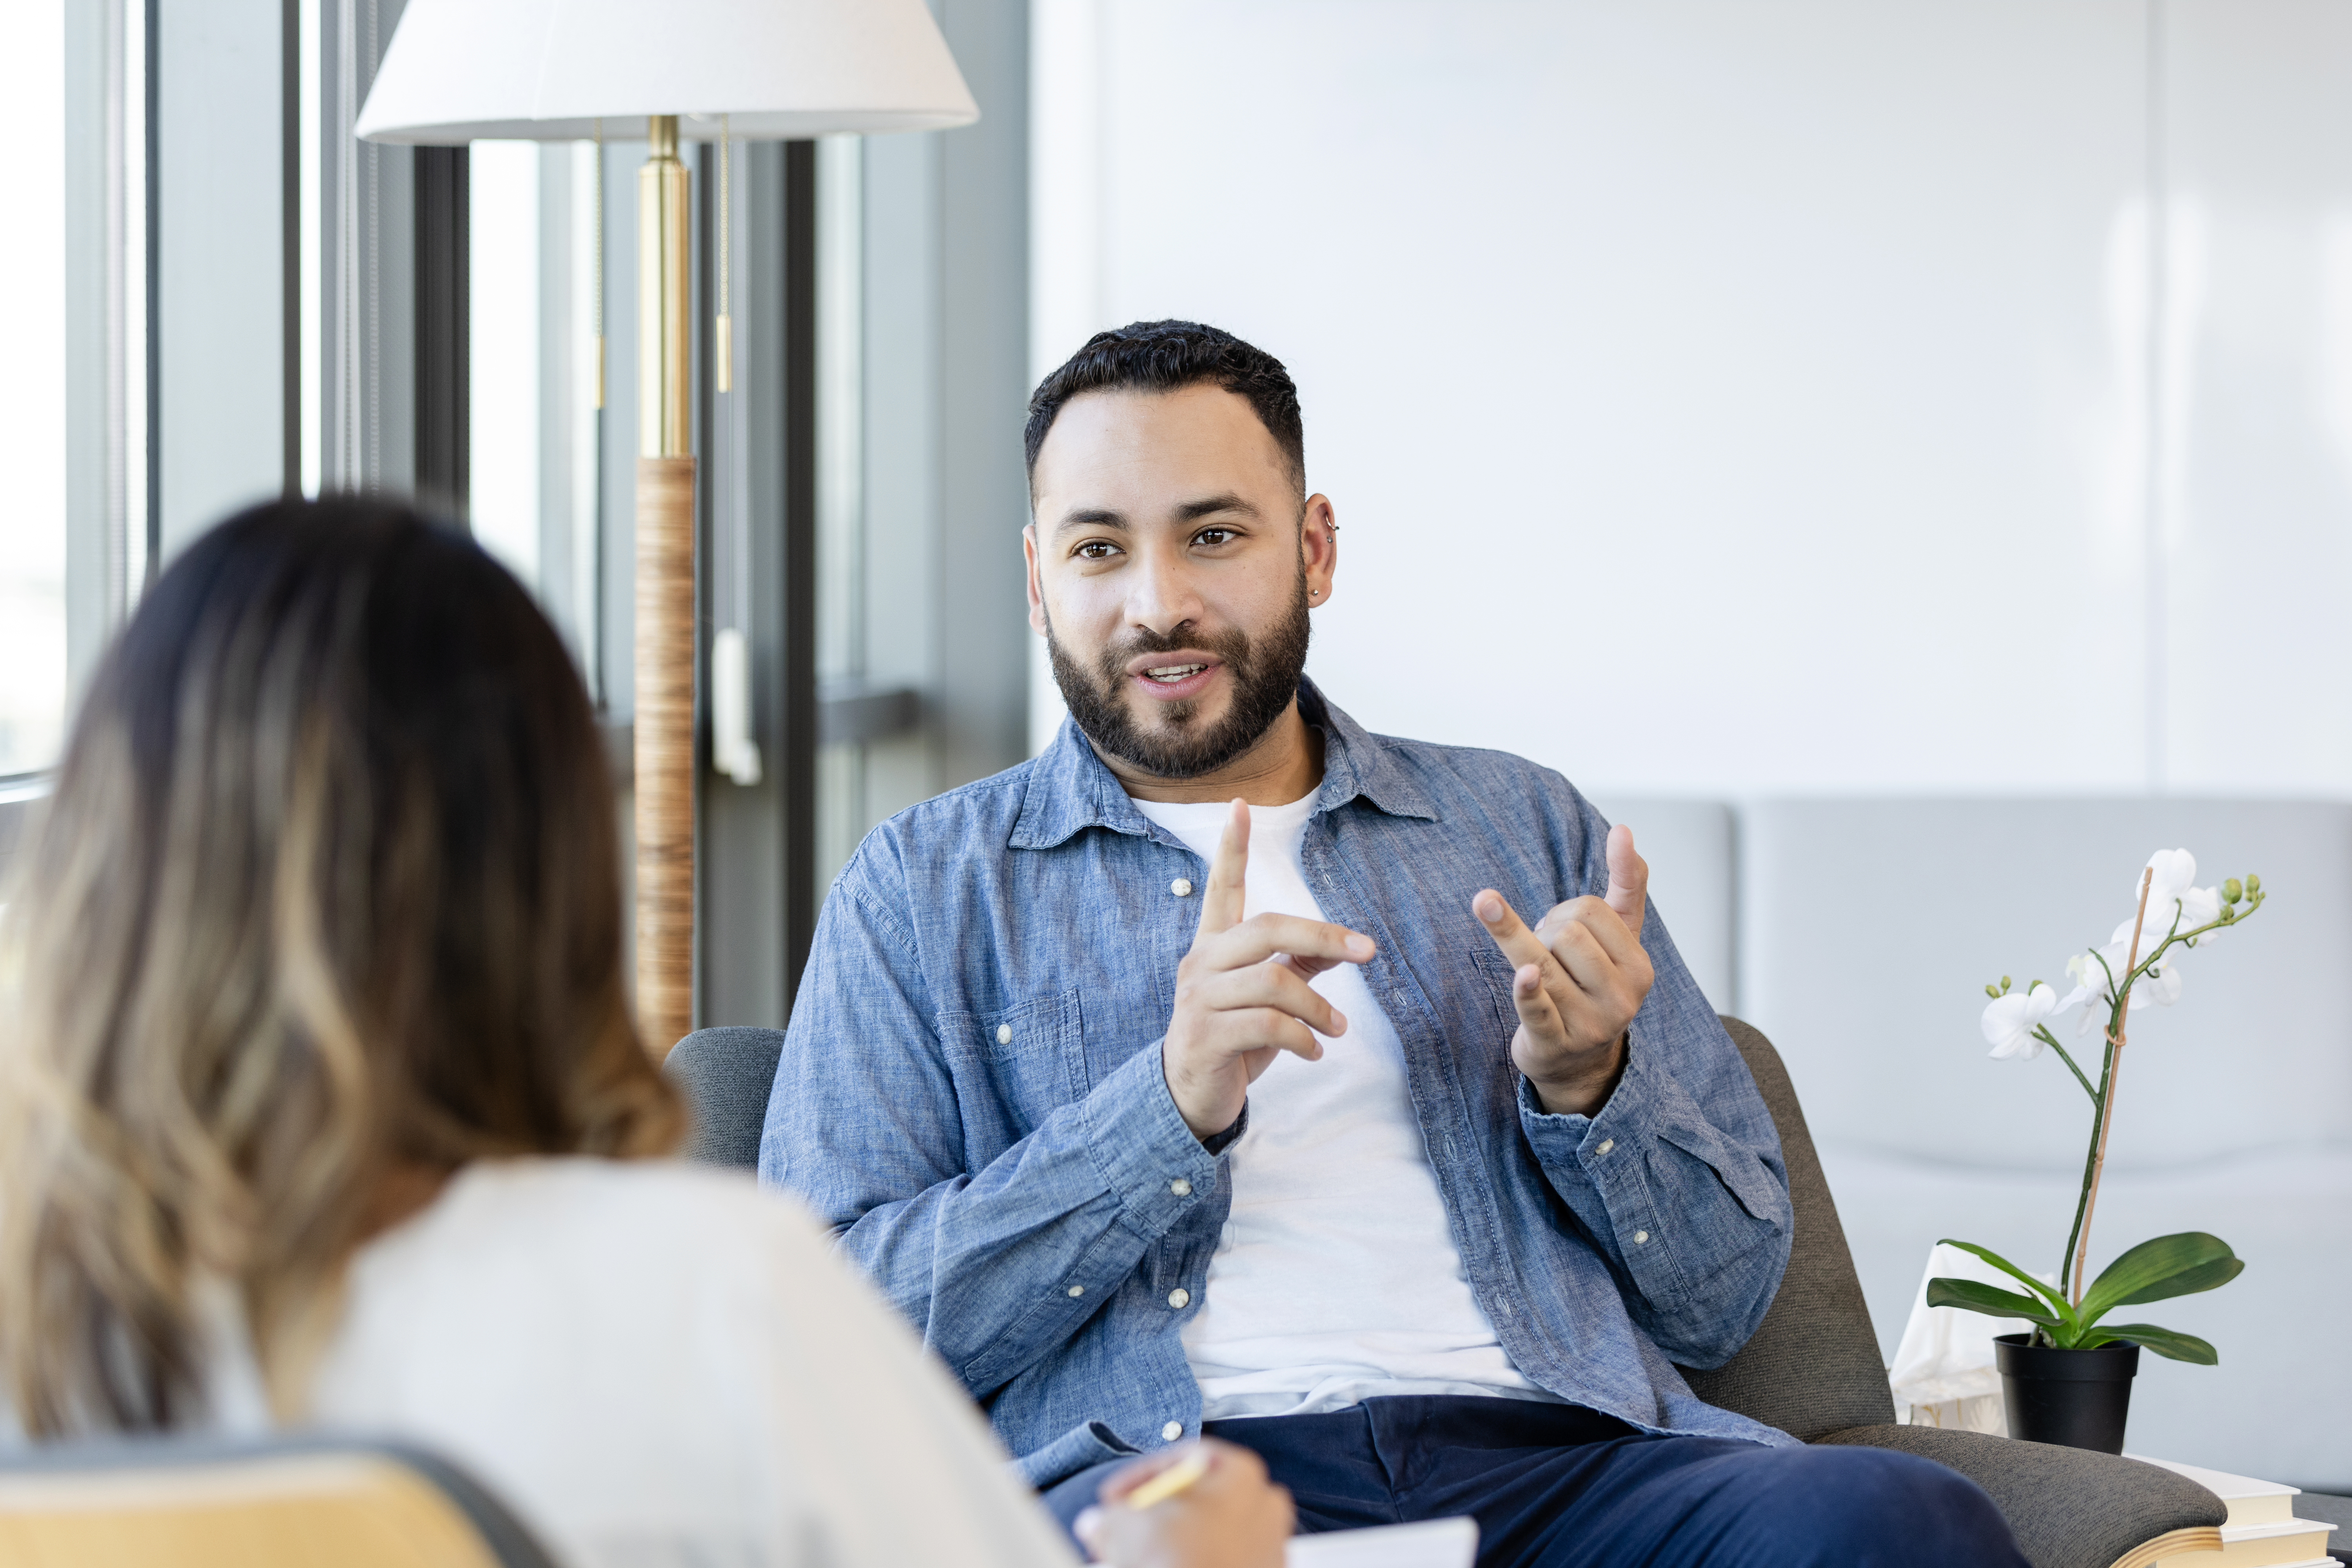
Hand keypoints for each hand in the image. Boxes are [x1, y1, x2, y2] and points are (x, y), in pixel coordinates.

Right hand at [1074, 1440, 1293, 1567]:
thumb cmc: (1178, 1563)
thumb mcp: (1127, 1527)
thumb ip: (1109, 1517)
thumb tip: (1095, 1523)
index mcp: (1242, 1473)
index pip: (1182, 1459)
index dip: (1138, 1478)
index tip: (1113, 1499)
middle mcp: (1265, 1504)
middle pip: (1198, 1498)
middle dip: (1153, 1514)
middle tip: (1122, 1529)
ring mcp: (1271, 1545)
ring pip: (1209, 1533)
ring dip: (1170, 1543)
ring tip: (1136, 1558)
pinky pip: (1222, 1560)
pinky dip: (1193, 1563)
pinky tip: (1165, 1566)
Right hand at [1163, 800, 1375, 1139]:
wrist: (1190, 1097)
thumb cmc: (1233, 1039)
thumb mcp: (1267, 998)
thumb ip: (1299, 966)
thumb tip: (1347, 944)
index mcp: (1214, 946)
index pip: (1222, 888)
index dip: (1232, 848)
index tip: (1242, 805)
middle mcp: (1201, 963)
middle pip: (1268, 927)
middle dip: (1324, 935)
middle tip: (1367, 952)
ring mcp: (1199, 999)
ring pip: (1274, 980)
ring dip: (1319, 1007)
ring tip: (1338, 1030)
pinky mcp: (1205, 1036)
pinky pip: (1267, 1025)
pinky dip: (1303, 1039)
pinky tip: (1315, 1053)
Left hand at [1473, 823, 1653, 1115]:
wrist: (1576, 1062)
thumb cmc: (1593, 984)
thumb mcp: (1619, 939)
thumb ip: (1628, 884)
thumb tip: (1625, 830)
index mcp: (1640, 968)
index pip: (1590, 909)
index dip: (1566, 912)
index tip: (1568, 933)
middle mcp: (1622, 998)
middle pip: (1564, 932)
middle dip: (1544, 933)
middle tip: (1549, 958)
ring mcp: (1589, 1023)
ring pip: (1540, 959)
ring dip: (1519, 949)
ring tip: (1517, 951)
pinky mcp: (1553, 1042)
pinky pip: (1537, 1007)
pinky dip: (1527, 990)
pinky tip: (1523, 975)